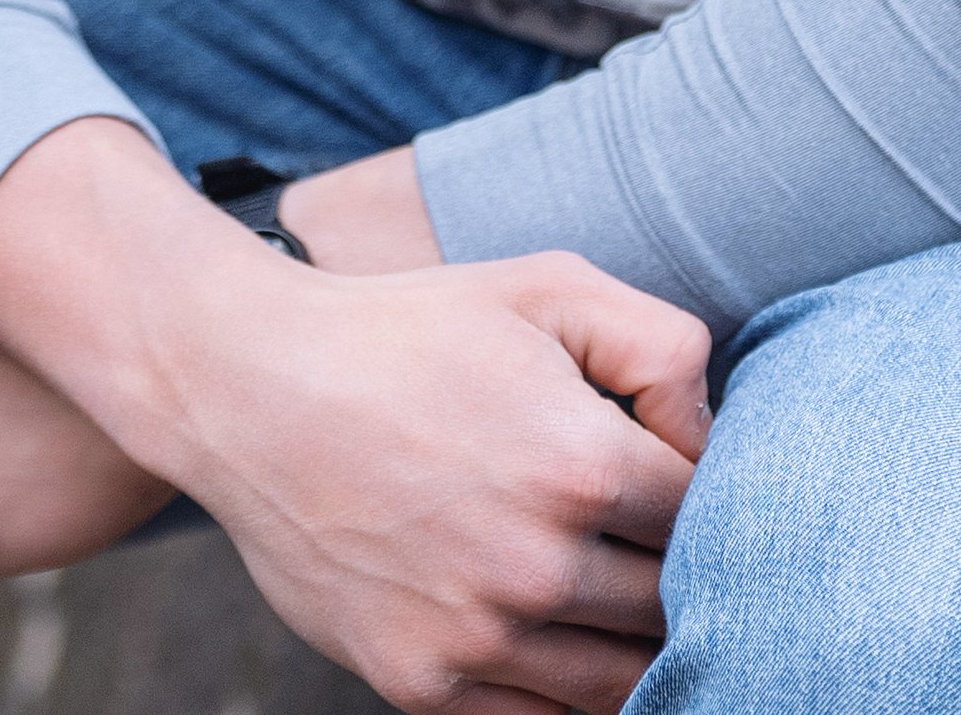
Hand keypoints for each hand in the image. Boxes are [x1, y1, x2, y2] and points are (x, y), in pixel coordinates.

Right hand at [0, 120, 711, 712]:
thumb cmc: (410, 329)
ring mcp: (477, 638)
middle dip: (679, 571)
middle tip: (647, 532)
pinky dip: (566, 686)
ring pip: (620, 683)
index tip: (671, 472)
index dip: (706, 491)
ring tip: (611, 584)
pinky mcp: (424, 686)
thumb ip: (663, 346)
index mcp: (580, 463)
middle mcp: (536, 566)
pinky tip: (557, 628)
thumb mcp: (547, 286)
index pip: (710, 516)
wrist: (250, 387)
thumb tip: (710, 439)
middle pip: (674, 608)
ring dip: (632, 640)